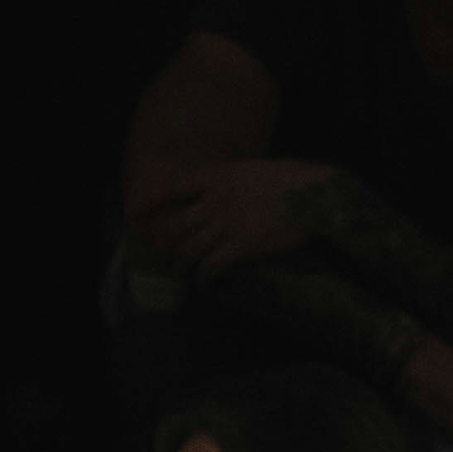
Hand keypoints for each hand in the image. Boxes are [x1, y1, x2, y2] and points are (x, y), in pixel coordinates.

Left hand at [138, 157, 337, 275]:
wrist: (316, 196)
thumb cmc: (294, 179)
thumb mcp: (256, 169)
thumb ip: (233, 181)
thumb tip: (221, 191)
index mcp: (221, 175)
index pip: (175, 187)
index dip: (152, 202)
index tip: (136, 214)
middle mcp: (217, 200)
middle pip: (176, 225)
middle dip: (164, 241)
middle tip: (161, 250)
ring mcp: (227, 224)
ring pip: (189, 249)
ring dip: (182, 262)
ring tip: (181, 270)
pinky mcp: (240, 247)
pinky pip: (210, 266)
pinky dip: (203, 277)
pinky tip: (203, 282)